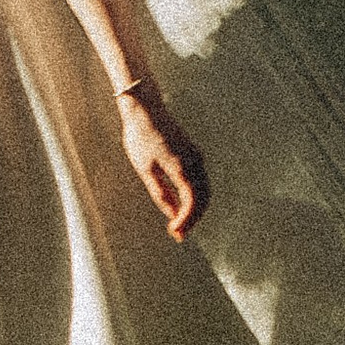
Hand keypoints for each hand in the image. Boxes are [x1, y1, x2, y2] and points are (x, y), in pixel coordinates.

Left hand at [119, 83, 207, 240]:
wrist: (145, 109)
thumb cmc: (140, 136)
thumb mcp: (145, 168)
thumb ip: (160, 192)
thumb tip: (171, 214)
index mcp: (182, 167)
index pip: (192, 202)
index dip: (185, 220)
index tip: (174, 233)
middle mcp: (195, 162)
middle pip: (203, 198)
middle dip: (192, 218)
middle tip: (178, 235)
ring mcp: (196, 156)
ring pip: (204, 190)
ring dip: (195, 209)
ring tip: (180, 225)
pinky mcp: (193, 154)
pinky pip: (200, 181)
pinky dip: (195, 197)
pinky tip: (182, 206)